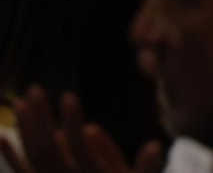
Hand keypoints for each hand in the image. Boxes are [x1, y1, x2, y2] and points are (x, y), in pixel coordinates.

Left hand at [0, 87, 162, 172]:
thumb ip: (147, 167)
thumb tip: (155, 145)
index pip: (77, 147)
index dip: (72, 122)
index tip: (68, 96)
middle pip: (46, 150)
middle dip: (40, 120)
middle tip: (34, 90)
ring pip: (33, 157)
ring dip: (25, 130)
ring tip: (21, 102)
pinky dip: (12, 157)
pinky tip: (2, 138)